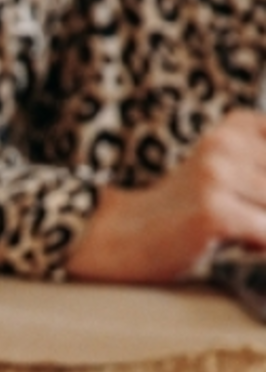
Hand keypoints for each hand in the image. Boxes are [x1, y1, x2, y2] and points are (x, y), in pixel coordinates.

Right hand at [71, 110, 265, 281]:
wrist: (120, 238)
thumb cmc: (184, 212)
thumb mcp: (231, 173)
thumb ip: (264, 171)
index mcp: (237, 126)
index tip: (256, 193)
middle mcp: (226, 143)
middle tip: (251, 216)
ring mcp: (217, 175)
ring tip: (242, 229)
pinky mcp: (213, 210)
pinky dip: (262, 245)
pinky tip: (242, 244)